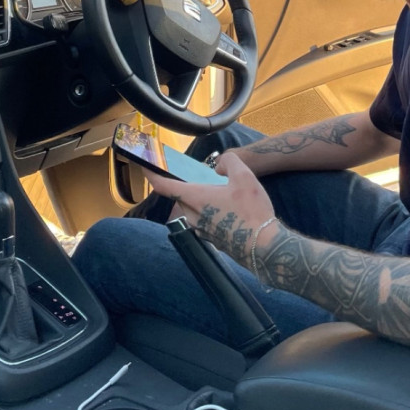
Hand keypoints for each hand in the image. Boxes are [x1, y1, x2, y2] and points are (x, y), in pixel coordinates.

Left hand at [146, 153, 278, 269]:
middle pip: (180, 197)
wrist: (265, 247)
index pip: (164, 186)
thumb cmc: (252, 211)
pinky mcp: (212, 240)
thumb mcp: (245, 177)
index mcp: (196, 198)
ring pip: (192, 211)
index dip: (151, 174)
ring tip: (222, 195)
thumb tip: (221, 164)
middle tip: (203, 179)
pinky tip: (231, 211)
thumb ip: (230, 162)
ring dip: (200, 201)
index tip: (144, 167)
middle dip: (186, 186)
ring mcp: (202, 231)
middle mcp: (193, 216)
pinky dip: (210, 213)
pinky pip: (204, 222)